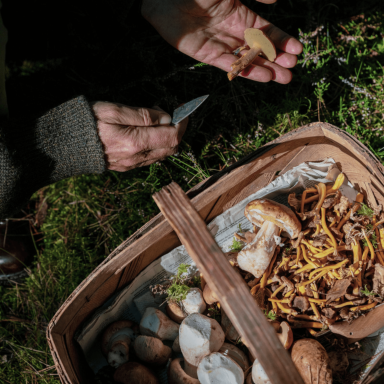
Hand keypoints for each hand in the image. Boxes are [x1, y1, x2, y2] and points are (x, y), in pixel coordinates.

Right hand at [93, 102, 186, 170]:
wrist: (65, 145)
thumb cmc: (88, 122)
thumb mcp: (114, 110)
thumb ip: (143, 115)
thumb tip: (166, 118)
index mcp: (136, 143)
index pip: (172, 136)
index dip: (183, 123)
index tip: (184, 109)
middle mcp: (137, 158)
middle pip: (172, 148)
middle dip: (179, 130)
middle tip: (175, 114)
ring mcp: (132, 164)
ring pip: (162, 154)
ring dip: (168, 138)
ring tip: (161, 121)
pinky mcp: (126, 167)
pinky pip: (151, 159)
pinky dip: (158, 146)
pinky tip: (150, 133)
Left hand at [142, 0, 302, 83]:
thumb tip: (275, 0)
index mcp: (239, 13)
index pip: (265, 31)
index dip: (281, 40)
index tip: (297, 51)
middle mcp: (230, 30)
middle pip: (257, 49)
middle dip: (275, 60)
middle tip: (291, 72)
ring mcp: (218, 43)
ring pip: (245, 59)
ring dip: (263, 69)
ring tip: (282, 79)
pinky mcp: (204, 53)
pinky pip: (227, 64)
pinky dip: (244, 70)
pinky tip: (261, 76)